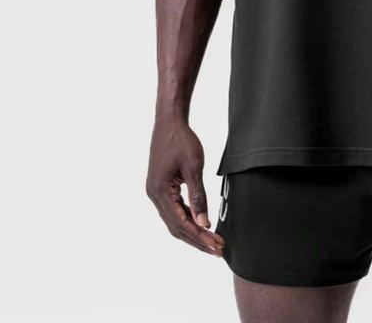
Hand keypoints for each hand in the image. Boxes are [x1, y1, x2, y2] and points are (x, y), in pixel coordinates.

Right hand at [146, 116, 224, 256]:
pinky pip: (173, 210)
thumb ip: (198, 197)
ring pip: (174, 220)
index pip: (181, 223)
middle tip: (217, 250)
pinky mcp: (160, 188)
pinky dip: (186, 219)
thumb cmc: (181, 140)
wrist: (169, 122)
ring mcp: (155, 192)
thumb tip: (203, 223)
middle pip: (176, 227)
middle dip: (197, 240)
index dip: (199, 237)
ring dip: (192, 232)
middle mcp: (154, 195)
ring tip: (211, 241)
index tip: (215, 246)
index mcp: (160, 191)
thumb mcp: (193, 167)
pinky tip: (200, 224)